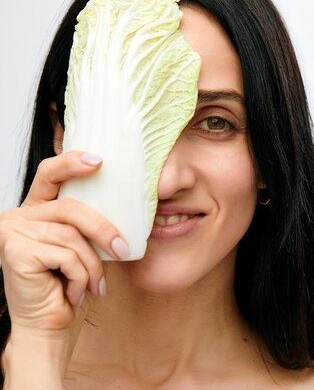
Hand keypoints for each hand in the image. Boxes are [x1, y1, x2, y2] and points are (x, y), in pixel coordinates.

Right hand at [0, 151, 126, 334]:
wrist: (49, 328)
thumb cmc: (70, 287)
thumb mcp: (85, 248)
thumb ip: (91, 225)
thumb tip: (126, 206)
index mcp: (37, 210)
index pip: (50, 174)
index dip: (72, 163)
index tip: (99, 160)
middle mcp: (19, 216)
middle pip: (72, 208)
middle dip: (103, 230)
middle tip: (124, 250)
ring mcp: (13, 232)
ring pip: (72, 236)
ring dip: (93, 265)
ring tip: (96, 286)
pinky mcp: (14, 251)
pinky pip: (65, 255)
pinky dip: (81, 277)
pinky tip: (76, 293)